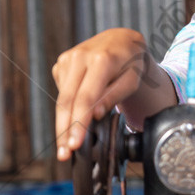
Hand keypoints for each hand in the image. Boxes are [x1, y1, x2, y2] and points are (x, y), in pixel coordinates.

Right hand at [51, 28, 149, 160]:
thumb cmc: (131, 62)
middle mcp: (80, 56)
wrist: (121, 40)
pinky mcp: (61, 62)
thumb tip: (95, 115)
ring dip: (63, 122)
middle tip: (64, 154)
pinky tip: (78, 109)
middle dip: (64, 130)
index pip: (86, 97)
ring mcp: (68, 58)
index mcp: (102, 59)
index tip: (74, 144)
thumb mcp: (132, 79)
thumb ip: (114, 95)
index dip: (78, 123)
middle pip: (67, 101)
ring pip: (61, 98)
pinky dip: (68, 105)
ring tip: (67, 144)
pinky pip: (63, 91)